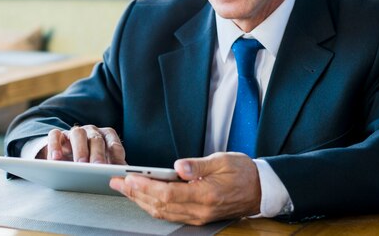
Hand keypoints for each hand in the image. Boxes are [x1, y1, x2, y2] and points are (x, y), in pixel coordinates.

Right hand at [37, 125, 126, 163]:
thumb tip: (124, 182)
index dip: (116, 156)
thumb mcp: (102, 166)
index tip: (118, 168)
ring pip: (78, 134)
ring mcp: (74, 132)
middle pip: (96, 139)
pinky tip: (56, 159)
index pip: (114, 144)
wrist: (65, 157)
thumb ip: (112, 170)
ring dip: (80, 149)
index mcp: (106, 137)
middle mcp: (91, 132)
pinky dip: (55, 146)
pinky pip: (55, 136)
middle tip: (98, 167)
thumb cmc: (89, 163)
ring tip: (79, 164)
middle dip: (98, 154)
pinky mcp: (57, 135)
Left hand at [109, 152, 260, 224]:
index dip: (145, 186)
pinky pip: (169, 215)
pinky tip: (142, 197)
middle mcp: (200, 210)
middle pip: (159, 205)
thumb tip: (178, 166)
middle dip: (134, 193)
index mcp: (206, 195)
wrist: (262, 190)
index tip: (129, 177)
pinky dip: (152, 206)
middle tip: (116, 182)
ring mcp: (198, 217)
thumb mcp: (223, 160)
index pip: (167, 194)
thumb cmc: (244, 172)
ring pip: (162, 213)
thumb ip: (198, 164)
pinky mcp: (198, 217)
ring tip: (123, 188)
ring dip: (140, 201)